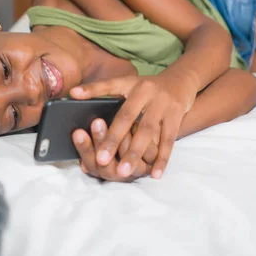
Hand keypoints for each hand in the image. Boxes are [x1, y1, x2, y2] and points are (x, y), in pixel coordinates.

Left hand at [70, 74, 197, 178]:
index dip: (91, 89)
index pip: (108, 85)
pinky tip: (155, 174)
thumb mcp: (128, 85)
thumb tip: (74, 96)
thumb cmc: (147, 89)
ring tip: (124, 172)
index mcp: (130, 83)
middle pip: (127, 117)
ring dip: (135, 153)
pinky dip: (162, 158)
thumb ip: (105, 93)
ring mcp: (163, 103)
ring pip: (147, 131)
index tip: (74, 95)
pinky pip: (169, 140)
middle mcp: (145, 91)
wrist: (181, 81)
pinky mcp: (177, 114)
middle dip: (113, 140)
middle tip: (101, 160)